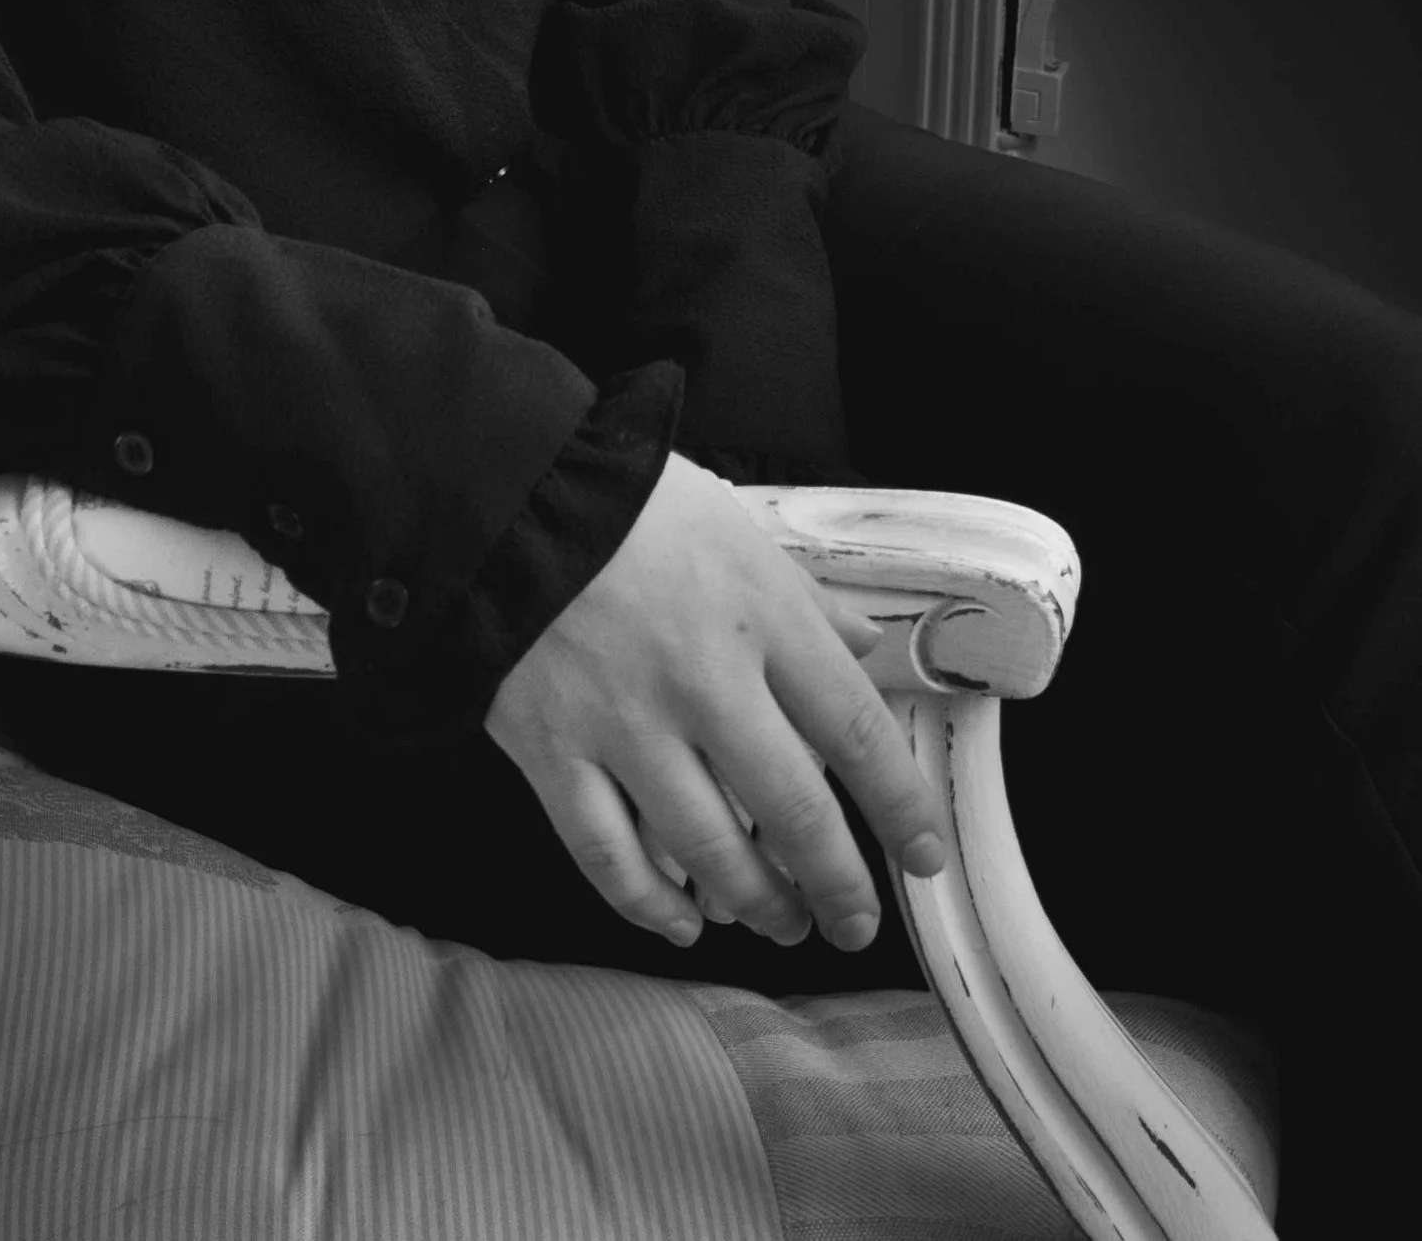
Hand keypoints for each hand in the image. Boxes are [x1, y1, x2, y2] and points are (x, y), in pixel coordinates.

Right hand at [483, 453, 949, 952]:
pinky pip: (608, 856)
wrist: (501, 497)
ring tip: (782, 924)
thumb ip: (803, 599)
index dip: (898, 805)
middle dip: (837, 885)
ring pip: (710, 851)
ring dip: (758, 904)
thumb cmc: (625, 501)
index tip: (920, 852)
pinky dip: (649, 905)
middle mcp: (702, 682)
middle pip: (795, 812)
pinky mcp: (553, 753)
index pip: (854, 730)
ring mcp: (624, 726)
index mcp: (758, 616)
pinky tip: (679, 924)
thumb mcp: (733, 527)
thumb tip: (865, 645)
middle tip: (853, 924)